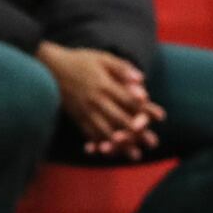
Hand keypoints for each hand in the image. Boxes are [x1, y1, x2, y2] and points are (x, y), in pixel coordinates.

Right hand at [37, 43, 164, 160]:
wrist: (51, 67)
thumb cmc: (81, 60)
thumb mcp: (103, 57)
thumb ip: (123, 68)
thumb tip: (142, 80)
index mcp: (105, 84)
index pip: (130, 100)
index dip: (146, 109)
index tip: (161, 117)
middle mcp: (96, 100)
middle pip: (120, 119)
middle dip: (138, 132)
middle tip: (153, 143)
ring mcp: (85, 111)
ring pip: (106, 131)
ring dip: (122, 145)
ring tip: (135, 155)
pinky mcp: (77, 118)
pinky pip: (89, 134)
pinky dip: (100, 145)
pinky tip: (110, 152)